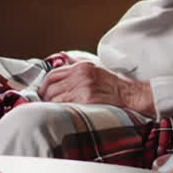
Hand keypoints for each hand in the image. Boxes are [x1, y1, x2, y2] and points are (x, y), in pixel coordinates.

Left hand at [39, 61, 154, 115]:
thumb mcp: (95, 67)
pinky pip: (66, 105)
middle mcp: (81, 75)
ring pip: (56, 97)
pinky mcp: (88, 100)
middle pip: (51, 86)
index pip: (53, 74)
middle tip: (45, 104)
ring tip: (53, 109)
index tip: (42, 92)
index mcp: (81, 67)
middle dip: (45, 97)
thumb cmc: (113, 83)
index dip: (44, 85)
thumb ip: (78, 65)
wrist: (130, 94)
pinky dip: (60, 110)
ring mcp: (84, 87)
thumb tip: (63, 60)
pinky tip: (61, 113)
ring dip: (51, 105)